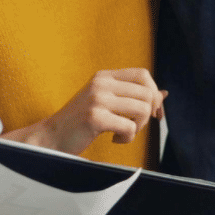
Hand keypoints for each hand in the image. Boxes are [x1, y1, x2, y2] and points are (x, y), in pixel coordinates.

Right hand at [13, 69, 166, 155]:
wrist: (51, 137)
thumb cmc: (79, 123)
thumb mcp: (104, 102)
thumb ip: (130, 96)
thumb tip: (163, 94)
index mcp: (103, 76)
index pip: (143, 74)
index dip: (153, 93)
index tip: (152, 112)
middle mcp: (100, 83)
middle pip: (147, 93)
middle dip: (147, 114)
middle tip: (132, 126)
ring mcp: (97, 99)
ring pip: (142, 109)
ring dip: (137, 127)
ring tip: (121, 132)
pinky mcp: (95, 117)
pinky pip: (130, 127)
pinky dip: (127, 138)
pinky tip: (113, 139)